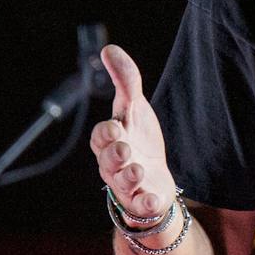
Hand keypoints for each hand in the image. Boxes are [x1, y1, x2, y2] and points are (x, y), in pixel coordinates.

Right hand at [90, 44, 177, 225]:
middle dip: (114, 155)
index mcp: (109, 141)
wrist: (153, 177)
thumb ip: (125, 80)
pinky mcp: (144, 201)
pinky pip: (142, 206)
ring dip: (130, 177)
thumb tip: (109, 48)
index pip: (101, 136)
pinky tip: (153, 198)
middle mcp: (115, 164)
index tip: (115, 126)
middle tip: (124, 148)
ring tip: (139, 170)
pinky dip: (146, 203)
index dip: (106, 132)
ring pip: (123, 184)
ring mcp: (129, 185)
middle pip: (108, 161)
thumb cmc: (138, 138)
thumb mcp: (134, 108)